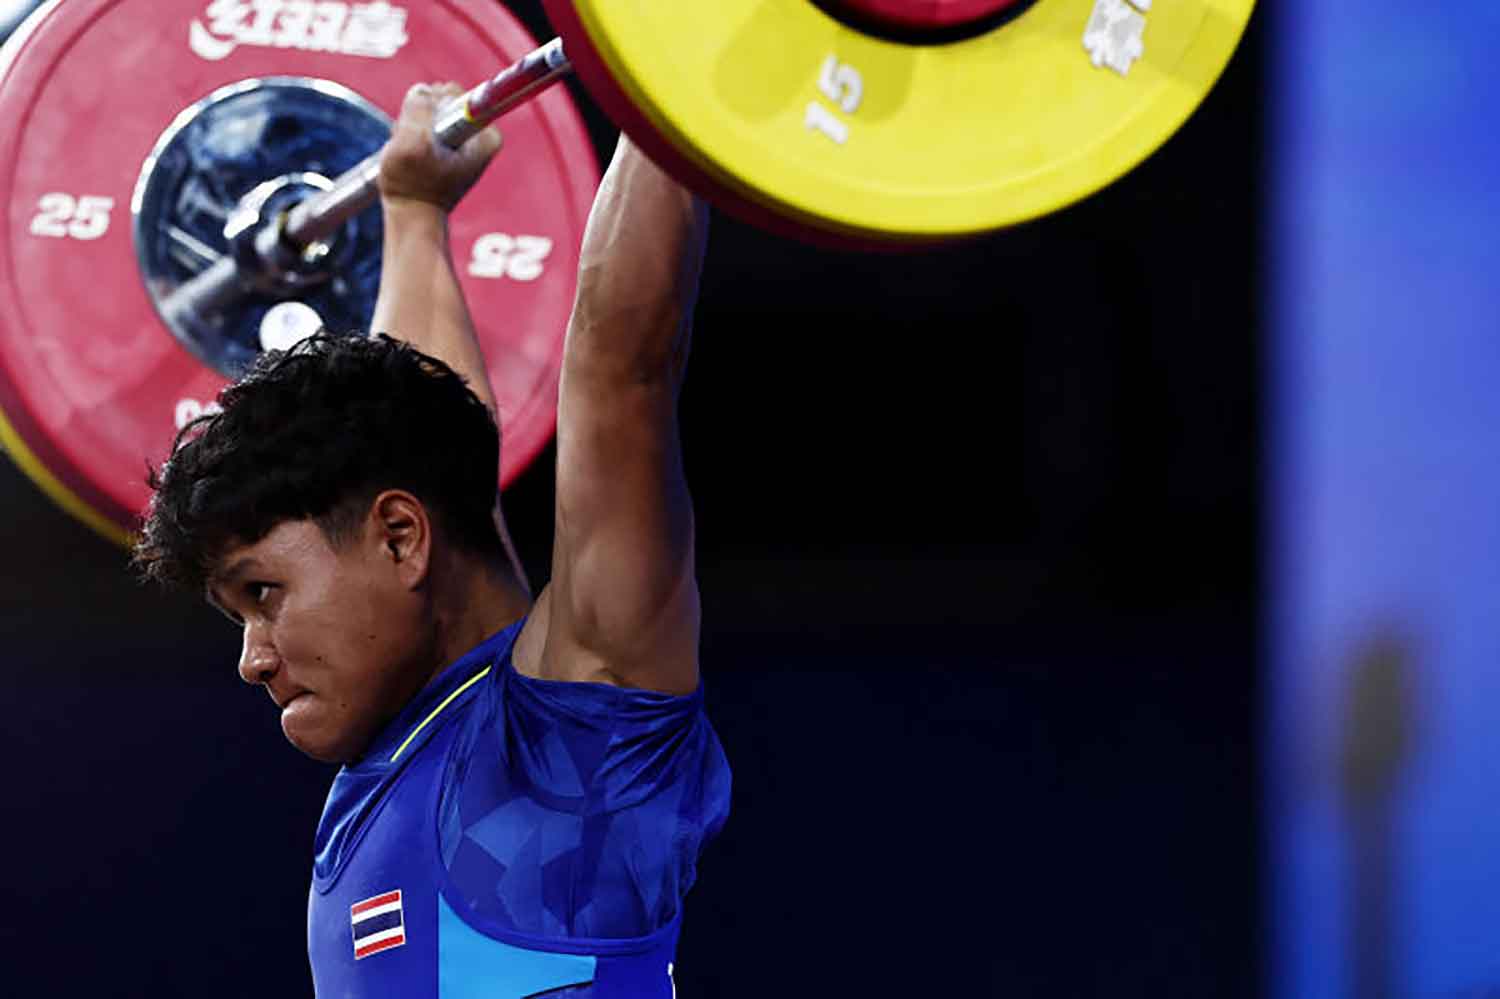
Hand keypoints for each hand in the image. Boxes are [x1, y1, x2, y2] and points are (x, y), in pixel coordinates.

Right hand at [378, 82, 502, 212]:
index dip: (430, 107)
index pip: (453, 93)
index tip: (427, 133)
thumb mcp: (412, 142)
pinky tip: (410, 157)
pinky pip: (423, 125)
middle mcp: (481, 137)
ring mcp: (463, 142)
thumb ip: (419, 106)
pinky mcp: (447, 148)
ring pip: (429, 112)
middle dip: (420, 118)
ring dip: (412, 128)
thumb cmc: (413, 186)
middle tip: (414, 146)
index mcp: (486, 136)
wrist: (412, 217)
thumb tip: (424, 90)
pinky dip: (411, 137)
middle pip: (440, 100)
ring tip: (411, 156)